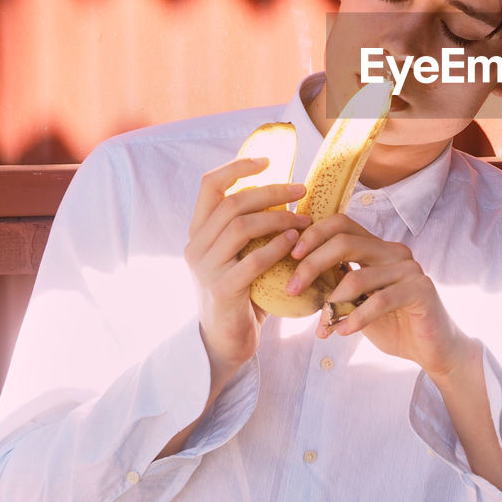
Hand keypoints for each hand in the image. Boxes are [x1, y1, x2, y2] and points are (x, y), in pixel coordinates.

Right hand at [184, 158, 306, 390]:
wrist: (226, 342)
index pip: (209, 185)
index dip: (237, 166)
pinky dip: (278, 247)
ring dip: (279, 219)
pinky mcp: (222, 291)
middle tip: (302, 190)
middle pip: (232, 203)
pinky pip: (253, 261)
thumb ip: (252, 227)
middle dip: (272, 192)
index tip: (268, 160)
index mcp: (199, 232)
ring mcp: (206, 269)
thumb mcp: (241, 254)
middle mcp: (196, 246)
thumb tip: (288, 192)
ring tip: (305, 220)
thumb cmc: (243, 292)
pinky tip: (296, 243)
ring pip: (241, 227)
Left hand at [285, 213, 471, 380]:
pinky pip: (379, 301)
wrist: (431, 348)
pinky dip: (355, 318)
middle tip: (292, 290)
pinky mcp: (421, 290)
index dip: (314, 235)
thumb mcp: (357, 301)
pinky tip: (343, 332)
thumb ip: (336, 283)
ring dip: (332, 305)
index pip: (342, 224)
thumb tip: (295, 276)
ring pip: (358, 276)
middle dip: (312, 264)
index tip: (290, 256)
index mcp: (378, 247)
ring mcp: (410, 268)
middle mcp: (394, 252)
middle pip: (345, 241)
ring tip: (321, 328)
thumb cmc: (391, 324)